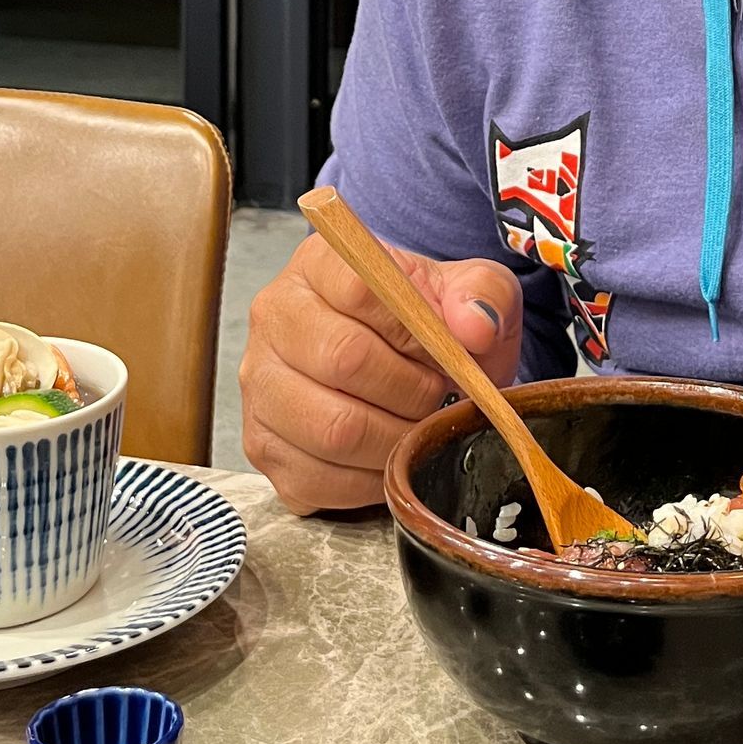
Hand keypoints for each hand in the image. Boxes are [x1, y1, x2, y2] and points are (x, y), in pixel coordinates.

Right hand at [240, 233, 523, 512]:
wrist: (400, 362)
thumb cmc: (428, 321)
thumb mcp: (469, 290)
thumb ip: (482, 294)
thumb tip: (475, 327)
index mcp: (318, 264)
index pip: (358, 287)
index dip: (413, 327)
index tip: (442, 348)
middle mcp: (275, 318)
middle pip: (343, 358)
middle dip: (411, 389)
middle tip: (435, 394)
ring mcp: (260, 384)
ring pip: (332, 428)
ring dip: (394, 439)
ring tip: (416, 425)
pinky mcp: (262, 446)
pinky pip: (319, 478)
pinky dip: (369, 479)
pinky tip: (389, 456)